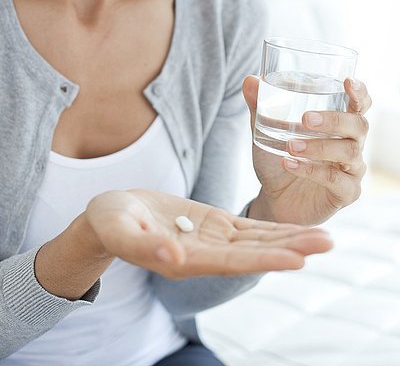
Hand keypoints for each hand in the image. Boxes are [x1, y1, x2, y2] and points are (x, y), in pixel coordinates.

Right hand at [85, 189, 332, 279]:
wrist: (112, 214)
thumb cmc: (110, 222)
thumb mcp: (119, 229)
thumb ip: (144, 246)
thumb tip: (175, 260)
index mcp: (185, 260)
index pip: (232, 262)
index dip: (264, 258)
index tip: (297, 259)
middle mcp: (205, 254)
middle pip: (255, 252)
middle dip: (291, 248)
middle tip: (327, 243)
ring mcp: (212, 239)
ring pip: (257, 239)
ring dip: (290, 238)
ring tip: (324, 236)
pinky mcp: (213, 223)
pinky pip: (248, 226)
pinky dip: (273, 227)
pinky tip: (296, 227)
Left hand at [242, 76, 371, 224]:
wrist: (276, 198)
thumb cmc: (281, 157)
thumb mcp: (266, 130)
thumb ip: (260, 105)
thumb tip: (249, 80)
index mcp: (341, 124)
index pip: (360, 104)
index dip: (359, 92)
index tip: (346, 81)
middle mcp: (353, 144)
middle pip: (358, 126)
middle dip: (334, 120)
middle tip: (305, 119)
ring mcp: (352, 170)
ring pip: (349, 153)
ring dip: (318, 147)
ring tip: (290, 146)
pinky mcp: (345, 193)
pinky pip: (336, 180)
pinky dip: (312, 170)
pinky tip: (289, 164)